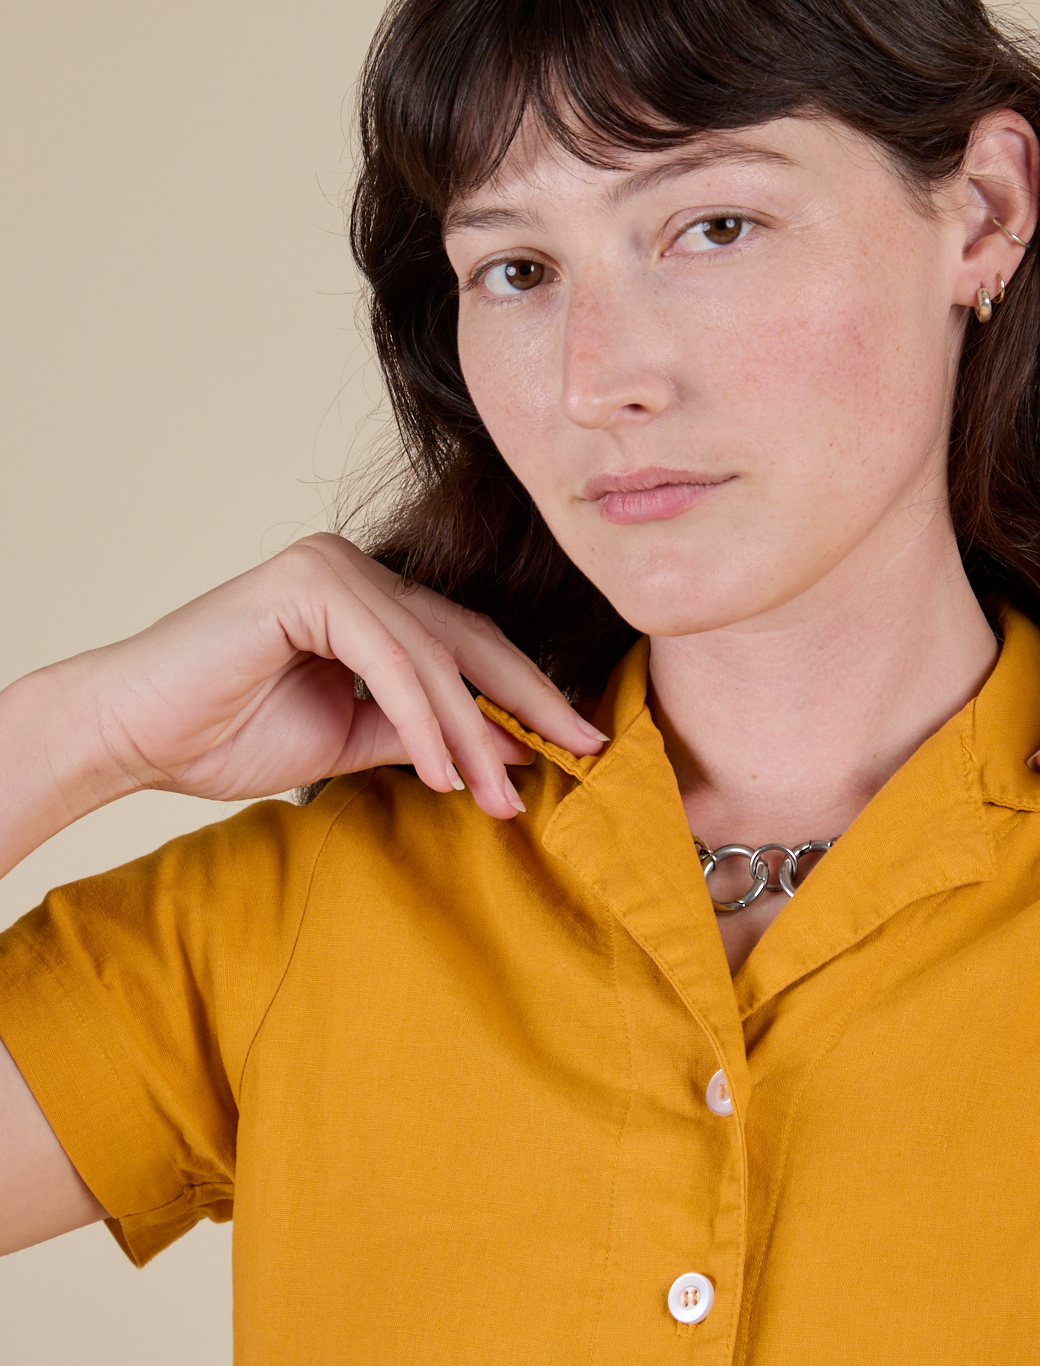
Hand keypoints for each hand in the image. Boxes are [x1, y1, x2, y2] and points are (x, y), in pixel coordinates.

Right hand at [30, 534, 606, 824]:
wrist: (132, 736)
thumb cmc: (223, 735)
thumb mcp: (351, 740)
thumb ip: (423, 733)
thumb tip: (509, 748)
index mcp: (366, 596)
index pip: (467, 644)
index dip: (526, 695)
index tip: (576, 746)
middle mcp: (355, 568)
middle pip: (469, 639)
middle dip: (529, 703)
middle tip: (582, 753)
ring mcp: (332, 567)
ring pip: (435, 658)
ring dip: (474, 734)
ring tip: (500, 798)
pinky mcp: (310, 584)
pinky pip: (392, 662)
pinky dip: (425, 721)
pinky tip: (446, 774)